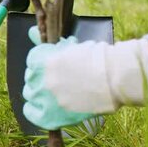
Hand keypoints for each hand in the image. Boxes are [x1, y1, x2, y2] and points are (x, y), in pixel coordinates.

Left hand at [22, 26, 147, 129]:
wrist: (116, 79)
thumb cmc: (99, 59)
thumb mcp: (73, 46)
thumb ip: (48, 44)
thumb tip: (31, 31)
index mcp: (44, 60)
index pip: (32, 61)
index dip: (42, 63)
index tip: (51, 66)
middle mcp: (41, 79)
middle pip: (31, 78)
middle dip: (41, 77)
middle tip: (57, 80)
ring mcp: (46, 98)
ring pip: (31, 95)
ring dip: (39, 93)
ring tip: (53, 93)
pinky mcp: (51, 114)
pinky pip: (33, 114)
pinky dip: (33, 111)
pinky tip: (41, 109)